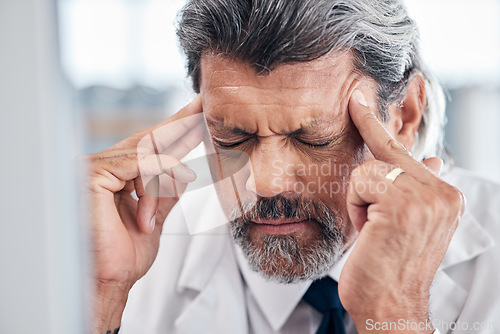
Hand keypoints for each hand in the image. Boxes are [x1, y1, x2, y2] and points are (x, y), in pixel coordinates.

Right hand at [83, 96, 202, 331]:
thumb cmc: (125, 254)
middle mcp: (101, 168)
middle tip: (201, 108)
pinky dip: (162, 175)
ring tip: (169, 197)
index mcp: (114, 177)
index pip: (147, 148)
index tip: (196, 118)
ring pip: (147, 153)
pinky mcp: (93, 174)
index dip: (173, 131)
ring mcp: (94, 168)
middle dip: (179, 125)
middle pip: (147, 139)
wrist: (110, 280)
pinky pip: (141, 162)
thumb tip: (181, 174)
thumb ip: (164, 192)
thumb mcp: (155, 216)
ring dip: (168, 178)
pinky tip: (179, 180)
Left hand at [339, 91, 464, 333]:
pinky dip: (355, 207)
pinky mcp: (402, 206)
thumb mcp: (406, 222)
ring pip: (368, 170)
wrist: (389, 305)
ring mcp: (426, 198)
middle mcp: (442, 192)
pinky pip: (360, 183)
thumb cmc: (388, 265)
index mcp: (445, 195)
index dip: (377, 127)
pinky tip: (369, 231)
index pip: (406, 152)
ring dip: (360, 201)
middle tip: (353, 111)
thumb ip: (416, 188)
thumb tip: (432, 158)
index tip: (360, 100)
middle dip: (365, 175)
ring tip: (372, 229)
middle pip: (386, 155)